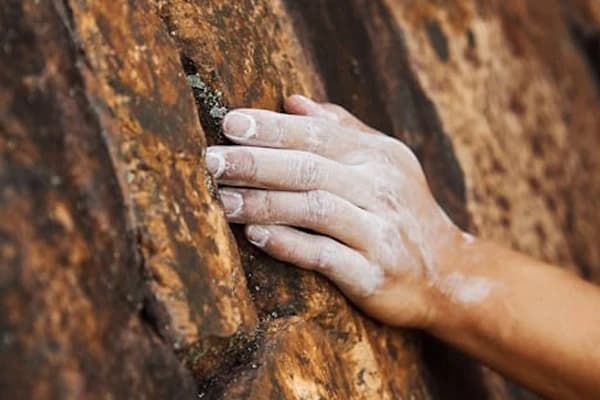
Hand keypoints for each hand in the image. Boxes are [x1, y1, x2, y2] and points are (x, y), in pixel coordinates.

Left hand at [206, 95, 463, 327]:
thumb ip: (342, 129)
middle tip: (211, 161)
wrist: (448, 272)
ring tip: (221, 199)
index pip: (317, 134)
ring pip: (313, 209)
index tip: (229, 124)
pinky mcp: (374, 273)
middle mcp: (379, 189)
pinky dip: (289, 244)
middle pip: (309, 168)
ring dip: (263, 203)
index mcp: (376, 157)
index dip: (273, 128)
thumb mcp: (385, 161)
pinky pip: (325, 256)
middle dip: (256, 163)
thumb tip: (293, 100)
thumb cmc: (403, 210)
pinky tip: (256, 235)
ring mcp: (379, 232)